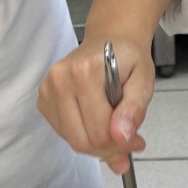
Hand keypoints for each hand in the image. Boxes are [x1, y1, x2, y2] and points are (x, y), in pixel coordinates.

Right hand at [37, 35, 153, 173]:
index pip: (99, 132)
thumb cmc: (128, 59)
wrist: (110, 39)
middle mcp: (60, 80)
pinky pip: (64, 133)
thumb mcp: (143, 81)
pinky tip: (96, 120)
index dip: (121, 144)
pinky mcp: (44, 99)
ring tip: (114, 128)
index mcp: (85, 73)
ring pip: (72, 140)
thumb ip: (134, 109)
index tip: (137, 141)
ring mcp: (48, 90)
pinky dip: (83, 134)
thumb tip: (122, 136)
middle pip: (82, 141)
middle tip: (127, 140)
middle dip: (107, 148)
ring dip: (96, 143)